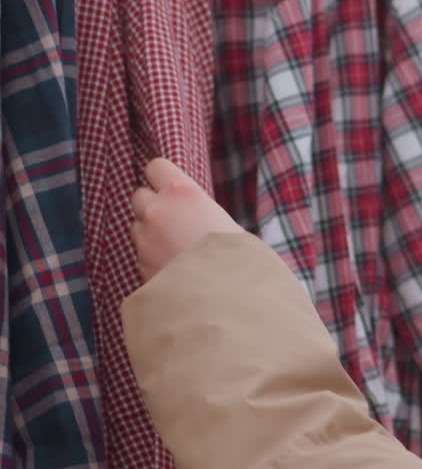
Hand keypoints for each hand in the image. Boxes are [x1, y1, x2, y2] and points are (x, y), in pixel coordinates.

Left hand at [131, 158, 240, 281]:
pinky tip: (174, 270)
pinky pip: (140, 255)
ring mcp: (144, 240)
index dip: (162, 177)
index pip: (155, 166)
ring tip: (176, 250)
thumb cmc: (237, 261)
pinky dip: (151, 260)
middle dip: (152, 206)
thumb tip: (199, 216)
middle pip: (139, 195)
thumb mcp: (230, 226)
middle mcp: (157, 211)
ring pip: (137, 227)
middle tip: (174, 222)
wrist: (224, 301)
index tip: (170, 189)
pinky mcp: (139, 266)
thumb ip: (203, 214)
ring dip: (149, 234)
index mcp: (182, 193)